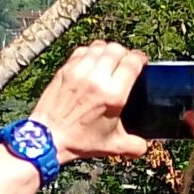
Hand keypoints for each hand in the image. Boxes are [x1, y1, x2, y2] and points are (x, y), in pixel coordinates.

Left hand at [28, 43, 151, 162]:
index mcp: (113, 95)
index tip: (142, 62)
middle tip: (126, 62)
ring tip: (110, 59)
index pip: (132, 62)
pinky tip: (93, 61)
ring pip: (100, 47)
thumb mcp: (113, 146)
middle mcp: (97, 78)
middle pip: (117, 50)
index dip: (140, 59)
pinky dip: (91, 52)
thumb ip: (135, 146)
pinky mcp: (65, 70)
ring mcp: (79, 71)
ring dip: (108, 51)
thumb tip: (145, 145)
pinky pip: (83, 51)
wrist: (48, 138)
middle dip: (125, 53)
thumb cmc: (79, 142)